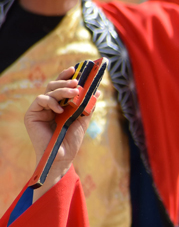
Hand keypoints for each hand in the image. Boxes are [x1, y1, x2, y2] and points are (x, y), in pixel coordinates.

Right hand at [24, 68, 98, 196]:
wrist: (63, 157)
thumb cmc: (71, 140)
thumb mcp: (83, 119)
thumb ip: (88, 105)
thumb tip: (97, 90)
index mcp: (60, 104)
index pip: (62, 86)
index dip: (67, 76)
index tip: (77, 69)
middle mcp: (49, 105)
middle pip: (54, 85)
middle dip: (66, 81)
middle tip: (77, 82)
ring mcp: (40, 109)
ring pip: (49, 91)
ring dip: (62, 89)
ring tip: (74, 93)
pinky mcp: (32, 115)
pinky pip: (40, 100)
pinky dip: (51, 101)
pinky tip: (59, 109)